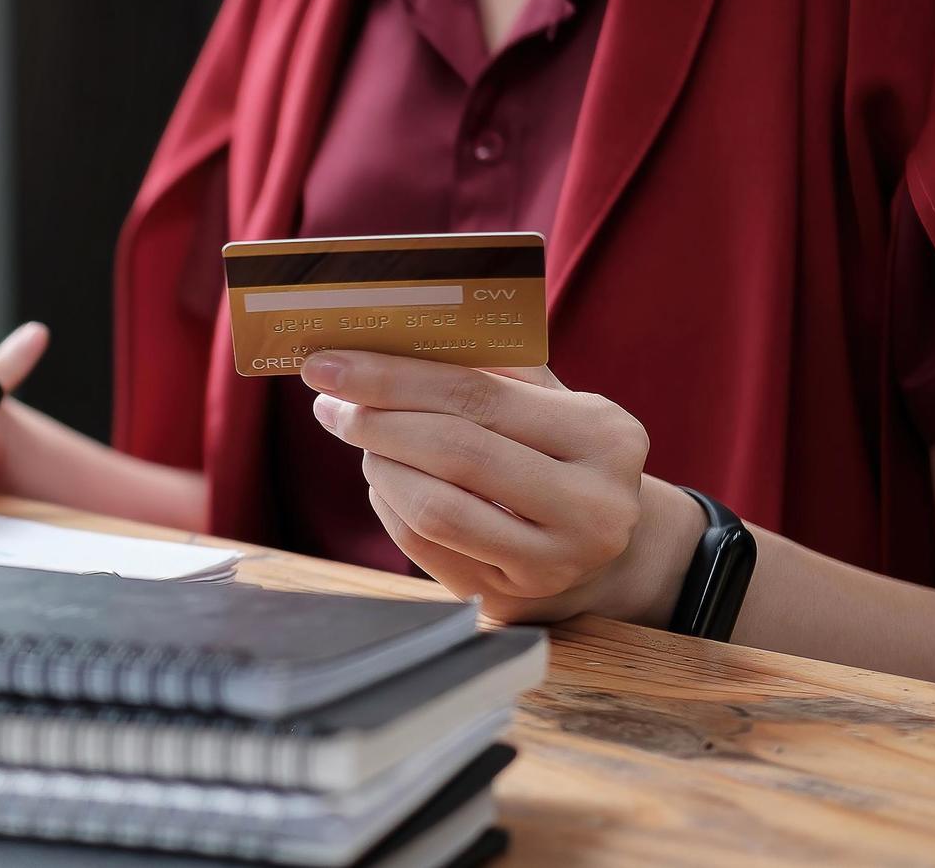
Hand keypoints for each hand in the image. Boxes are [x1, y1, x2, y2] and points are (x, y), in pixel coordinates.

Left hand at [299, 351, 703, 624]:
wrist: (602, 549)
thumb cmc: (559, 456)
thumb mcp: (548, 404)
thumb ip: (488, 366)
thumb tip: (389, 334)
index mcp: (605, 436)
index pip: (478, 394)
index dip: (394, 376)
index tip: (331, 362)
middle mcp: (593, 505)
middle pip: (454, 451)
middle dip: (376, 420)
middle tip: (329, 400)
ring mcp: (555, 563)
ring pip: (435, 507)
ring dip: (381, 464)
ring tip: (363, 438)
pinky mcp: (511, 599)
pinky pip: (424, 546)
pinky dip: (389, 505)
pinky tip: (387, 481)